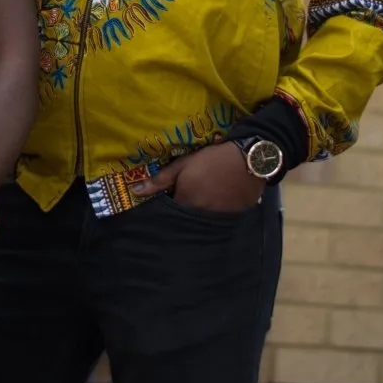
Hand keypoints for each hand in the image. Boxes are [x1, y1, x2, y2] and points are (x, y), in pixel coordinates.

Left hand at [133, 142, 264, 212]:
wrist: (247, 160)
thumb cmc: (211, 159)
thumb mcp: (183, 164)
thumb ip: (160, 180)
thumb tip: (135, 192)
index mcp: (185, 202)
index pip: (170, 213)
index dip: (168, 207)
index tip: (170, 198)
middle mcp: (199, 216)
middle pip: (185, 220)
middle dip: (182, 214)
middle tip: (187, 198)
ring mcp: (217, 220)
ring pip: (201, 223)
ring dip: (198, 215)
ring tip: (202, 201)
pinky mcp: (232, 219)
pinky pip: (218, 222)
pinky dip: (215, 215)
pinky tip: (217, 203)